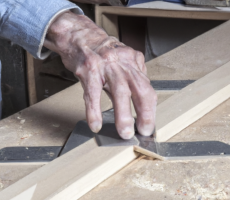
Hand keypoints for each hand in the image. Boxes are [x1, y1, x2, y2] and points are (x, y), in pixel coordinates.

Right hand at [44, 11, 156, 138]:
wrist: (80, 36)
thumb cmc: (102, 53)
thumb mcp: (123, 63)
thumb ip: (133, 80)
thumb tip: (140, 104)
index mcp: (134, 63)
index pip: (148, 89)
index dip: (150, 110)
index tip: (148, 127)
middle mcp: (123, 63)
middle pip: (140, 89)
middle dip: (144, 114)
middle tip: (143, 131)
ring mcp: (106, 65)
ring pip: (120, 92)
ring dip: (123, 116)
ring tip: (125, 132)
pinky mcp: (89, 70)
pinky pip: (93, 93)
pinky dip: (94, 111)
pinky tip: (96, 124)